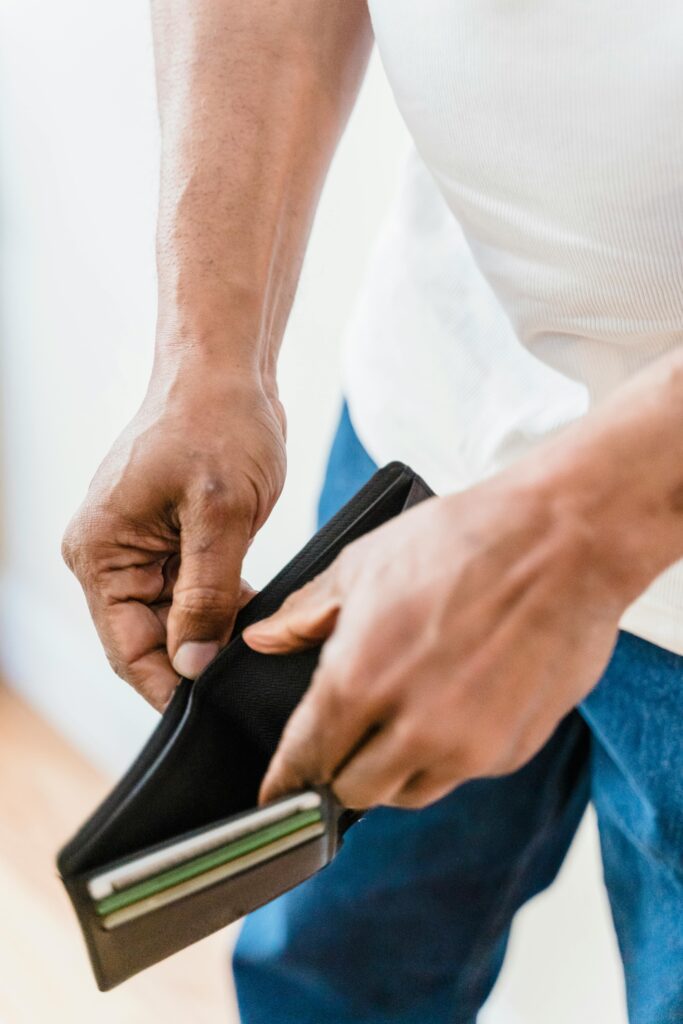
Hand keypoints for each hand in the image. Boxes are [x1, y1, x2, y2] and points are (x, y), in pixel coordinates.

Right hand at [63, 362, 285, 709]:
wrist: (224, 369)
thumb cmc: (217, 423)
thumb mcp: (221, 515)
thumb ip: (207, 596)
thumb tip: (193, 664)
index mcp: (101, 553)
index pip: (129, 650)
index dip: (172, 686)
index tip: (217, 709)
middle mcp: (109, 555)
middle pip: (150, 639)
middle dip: (198, 658)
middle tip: (249, 677)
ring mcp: (138, 547)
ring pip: (174, 618)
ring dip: (214, 630)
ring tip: (257, 643)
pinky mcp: (168, 537)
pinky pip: (190, 591)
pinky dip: (221, 604)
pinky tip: (255, 611)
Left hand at [244, 464, 632, 809]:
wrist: (564, 542)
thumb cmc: (463, 541)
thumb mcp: (366, 563)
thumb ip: (306, 613)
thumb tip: (263, 639)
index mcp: (360, 679)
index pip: (305, 758)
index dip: (284, 780)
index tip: (275, 796)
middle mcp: (412, 728)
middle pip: (352, 792)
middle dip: (338, 772)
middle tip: (344, 741)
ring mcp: (468, 747)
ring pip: (408, 792)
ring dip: (392, 770)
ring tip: (401, 722)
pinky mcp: (512, 750)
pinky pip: (461, 774)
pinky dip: (445, 755)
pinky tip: (453, 708)